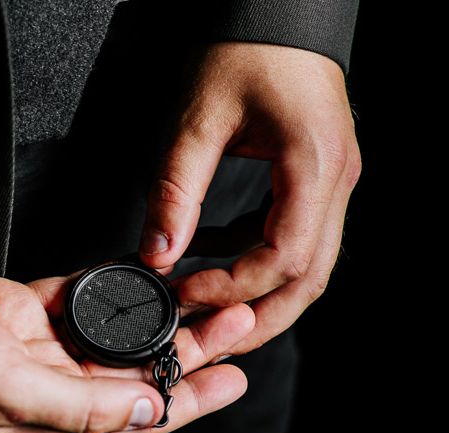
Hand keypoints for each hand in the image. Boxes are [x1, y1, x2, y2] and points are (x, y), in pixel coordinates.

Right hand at [0, 265, 254, 432]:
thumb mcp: (14, 393)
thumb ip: (84, 404)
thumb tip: (149, 409)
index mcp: (60, 416)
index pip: (140, 414)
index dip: (192, 399)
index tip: (235, 378)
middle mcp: (60, 383)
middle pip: (140, 368)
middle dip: (191, 349)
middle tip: (234, 322)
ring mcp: (47, 344)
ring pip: (121, 332)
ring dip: (162, 316)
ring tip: (204, 297)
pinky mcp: (34, 307)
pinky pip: (86, 294)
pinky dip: (116, 284)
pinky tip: (148, 274)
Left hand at [139, 43, 360, 353]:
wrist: (277, 12)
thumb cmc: (246, 47)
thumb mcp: (199, 119)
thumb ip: (176, 192)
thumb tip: (157, 255)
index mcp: (314, 167)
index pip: (283, 259)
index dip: (233, 288)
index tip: (185, 291)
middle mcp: (336, 182)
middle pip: (310, 280)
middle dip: (260, 319)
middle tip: (211, 338)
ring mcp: (332, 183)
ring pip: (308, 266)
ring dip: (260, 297)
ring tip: (209, 308)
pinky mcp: (316, 180)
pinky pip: (293, 237)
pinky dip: (255, 258)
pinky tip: (216, 255)